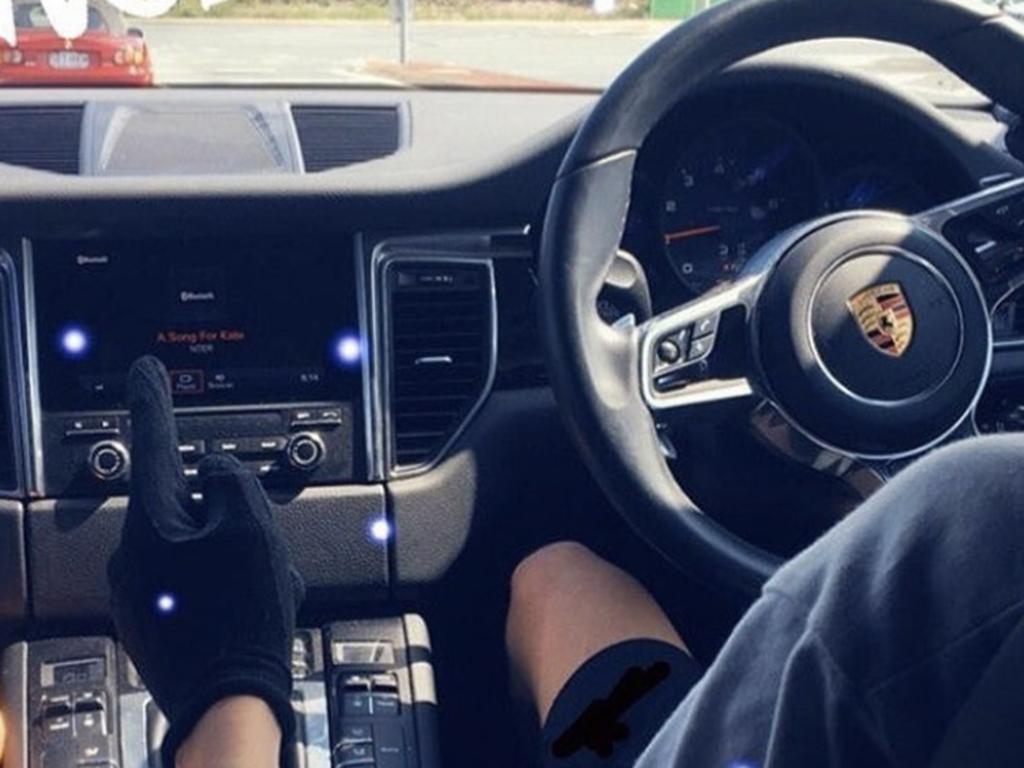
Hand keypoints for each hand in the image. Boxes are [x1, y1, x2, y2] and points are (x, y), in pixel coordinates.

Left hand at [108, 356, 303, 766]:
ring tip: (261, 592)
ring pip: (197, 546)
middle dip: (230, 519)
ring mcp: (139, 592)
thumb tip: (214, 472)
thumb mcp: (251, 531)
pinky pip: (193, 582)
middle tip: (260, 555)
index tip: (145, 369)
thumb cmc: (242, 617)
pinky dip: (224, 587)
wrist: (230, 702)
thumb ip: (233, 483)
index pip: (152, 441)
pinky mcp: (153, 622)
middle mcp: (134, 555)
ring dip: (233, 558)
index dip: (153, 398)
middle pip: (189, 504)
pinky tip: (249, 610)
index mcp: (152, 523)